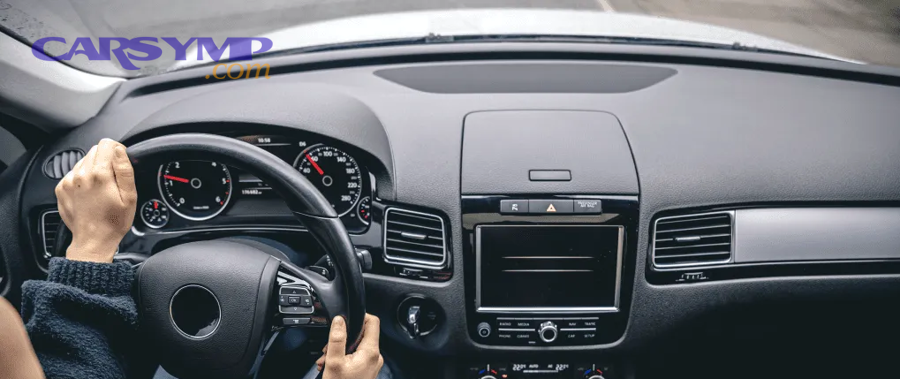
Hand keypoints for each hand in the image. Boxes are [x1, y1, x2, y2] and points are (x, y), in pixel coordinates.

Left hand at [55, 139, 136, 262]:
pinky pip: (74, 173)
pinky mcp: (61, 188)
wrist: (93, 241)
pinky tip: (90, 194)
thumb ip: (124, 169)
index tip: (120, 164)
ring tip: (101, 190)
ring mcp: (68, 181)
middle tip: (112, 181)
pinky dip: (82, 180)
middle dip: (105, 161)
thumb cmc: (113, 222)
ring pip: (84, 161)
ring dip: (93, 170)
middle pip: (95, 151)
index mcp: (99, 175)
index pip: (106, 144)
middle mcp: (80, 175)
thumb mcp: (130, 196)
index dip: (118, 151)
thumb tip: (119, 150)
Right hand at [316, 314, 382, 378]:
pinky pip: (356, 357)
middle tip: (328, 348)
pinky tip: (331, 366)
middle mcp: (375, 357)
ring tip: (326, 360)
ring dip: (340, 350)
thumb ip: (337, 338)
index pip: (372, 322)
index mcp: (371, 352)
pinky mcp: (366, 370)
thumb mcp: (334, 362)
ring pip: (356, 346)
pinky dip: (343, 358)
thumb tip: (339, 320)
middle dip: (343, 338)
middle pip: (361, 335)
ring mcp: (371, 364)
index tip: (346, 318)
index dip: (360, 316)